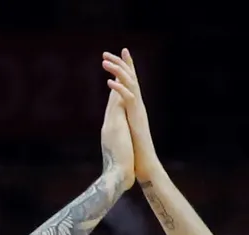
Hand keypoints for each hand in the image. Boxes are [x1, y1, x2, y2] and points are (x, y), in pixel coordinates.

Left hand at [103, 49, 162, 184]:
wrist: (144, 166)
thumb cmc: (135, 153)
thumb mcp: (125, 131)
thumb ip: (122, 118)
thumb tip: (116, 112)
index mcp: (134, 109)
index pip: (130, 83)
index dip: (125, 68)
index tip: (119, 54)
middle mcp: (139, 107)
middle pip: (131, 79)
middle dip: (120, 64)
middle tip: (106, 53)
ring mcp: (139, 111)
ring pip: (130, 84)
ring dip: (117, 71)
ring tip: (104, 62)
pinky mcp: (138, 118)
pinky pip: (129, 99)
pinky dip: (119, 89)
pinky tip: (109, 81)